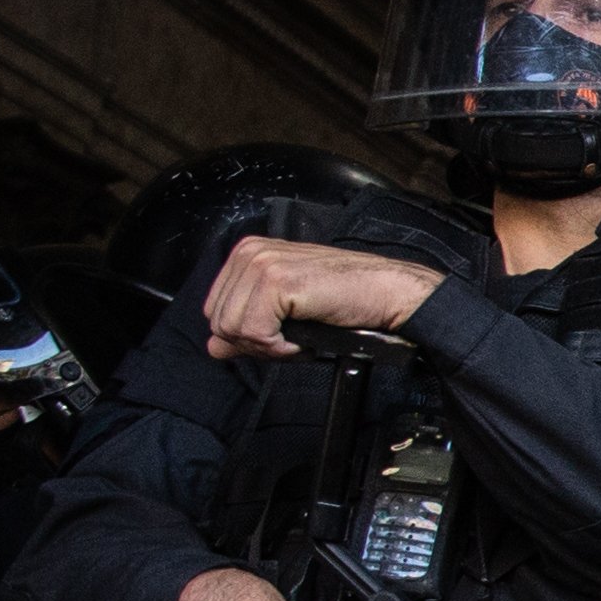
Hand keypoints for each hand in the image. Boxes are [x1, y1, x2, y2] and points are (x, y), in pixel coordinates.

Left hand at [197, 232, 448, 357]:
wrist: (386, 293)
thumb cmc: (347, 299)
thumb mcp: (286, 312)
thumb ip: (246, 326)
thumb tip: (214, 347)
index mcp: (249, 253)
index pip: (214, 309)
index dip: (244, 335)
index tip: (281, 336)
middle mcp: (250, 252)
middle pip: (218, 320)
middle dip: (253, 342)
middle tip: (292, 341)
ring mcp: (262, 264)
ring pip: (232, 328)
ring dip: (268, 347)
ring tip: (299, 340)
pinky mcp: (276, 281)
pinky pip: (253, 332)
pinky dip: (279, 348)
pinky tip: (303, 341)